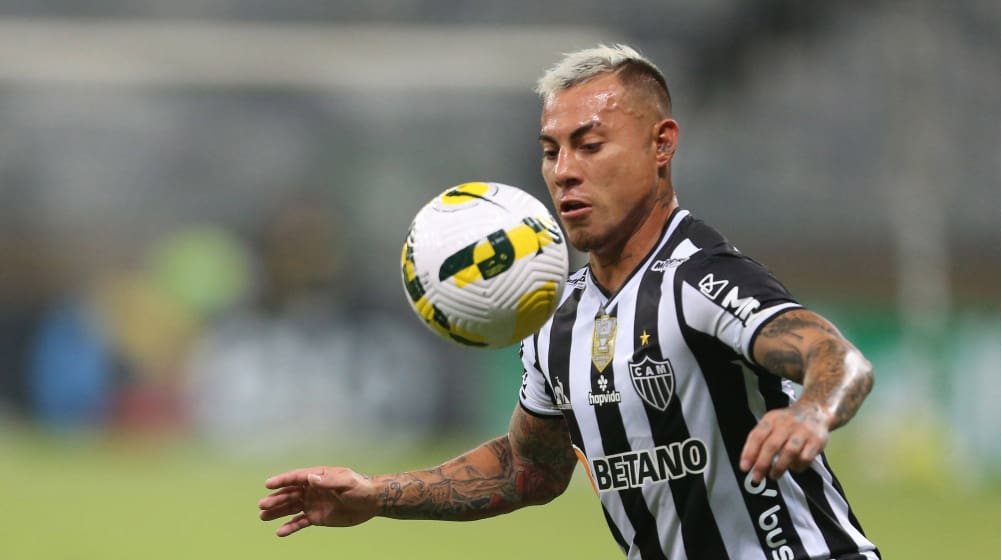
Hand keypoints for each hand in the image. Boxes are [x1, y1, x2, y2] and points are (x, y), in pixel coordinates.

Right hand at [258, 466, 378, 536]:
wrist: (371, 502)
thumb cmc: (360, 487)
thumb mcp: (347, 482)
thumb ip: (329, 480)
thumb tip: (311, 477)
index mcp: (318, 477)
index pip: (296, 478)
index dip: (282, 481)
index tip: (268, 484)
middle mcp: (312, 490)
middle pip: (289, 494)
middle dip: (276, 499)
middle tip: (262, 505)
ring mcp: (312, 503)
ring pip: (291, 508)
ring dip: (277, 512)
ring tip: (263, 517)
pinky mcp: (316, 517)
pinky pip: (300, 522)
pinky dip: (290, 527)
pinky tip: (280, 532)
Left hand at [739, 401, 830, 483]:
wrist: (814, 411)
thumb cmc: (787, 422)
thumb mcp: (771, 423)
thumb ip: (760, 440)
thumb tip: (749, 462)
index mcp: (771, 419)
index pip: (757, 435)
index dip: (749, 452)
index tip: (744, 467)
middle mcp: (786, 424)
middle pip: (772, 445)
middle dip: (762, 464)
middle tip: (756, 477)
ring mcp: (802, 432)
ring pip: (789, 452)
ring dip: (779, 467)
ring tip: (773, 475)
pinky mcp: (816, 441)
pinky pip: (805, 458)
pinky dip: (797, 467)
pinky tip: (792, 468)